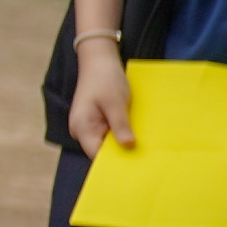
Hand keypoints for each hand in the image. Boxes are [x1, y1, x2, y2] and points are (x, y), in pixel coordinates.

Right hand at [70, 40, 134, 159]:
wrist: (98, 60)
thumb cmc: (105, 79)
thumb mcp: (116, 103)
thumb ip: (120, 126)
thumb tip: (128, 147)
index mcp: (82, 127)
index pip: (97, 155)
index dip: (115, 162)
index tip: (136, 166)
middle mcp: (82, 130)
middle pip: (101, 151)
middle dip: (121, 153)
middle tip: (144, 157)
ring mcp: (88, 125)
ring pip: (106, 143)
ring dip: (122, 142)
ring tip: (142, 145)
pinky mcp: (96, 121)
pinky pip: (108, 134)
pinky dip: (121, 134)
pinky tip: (135, 133)